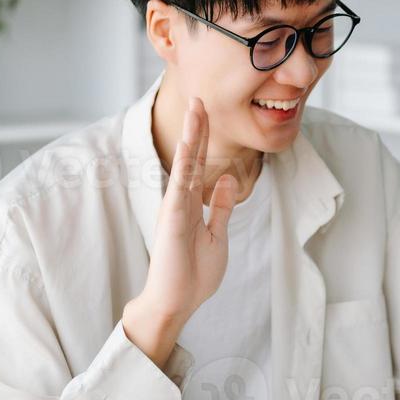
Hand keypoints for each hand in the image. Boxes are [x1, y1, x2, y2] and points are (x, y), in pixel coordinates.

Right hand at [123, 97, 236, 366]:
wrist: (175, 303)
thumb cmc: (193, 275)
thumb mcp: (216, 235)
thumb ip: (219, 207)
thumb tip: (225, 179)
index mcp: (190, 203)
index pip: (199, 163)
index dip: (203, 138)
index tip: (206, 111)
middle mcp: (180, 200)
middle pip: (192, 156)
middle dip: (196, 127)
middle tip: (200, 96)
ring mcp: (175, 207)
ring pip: (186, 164)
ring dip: (192, 135)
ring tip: (196, 107)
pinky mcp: (173, 219)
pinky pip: (181, 185)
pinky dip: (186, 163)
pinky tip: (190, 143)